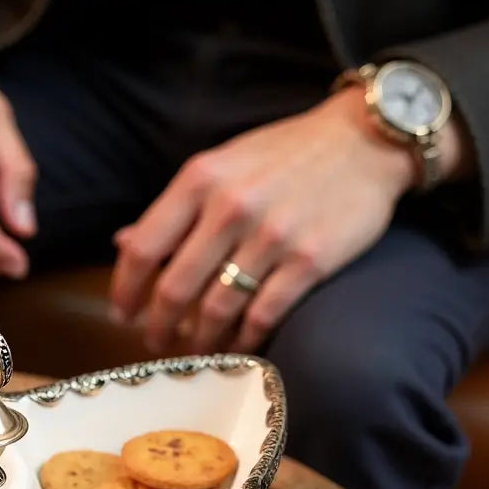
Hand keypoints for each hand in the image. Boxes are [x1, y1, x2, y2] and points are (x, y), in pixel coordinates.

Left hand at [110, 88, 417, 354]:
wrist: (366, 140)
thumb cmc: (284, 155)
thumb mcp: (221, 165)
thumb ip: (174, 208)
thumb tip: (123, 243)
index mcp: (201, 179)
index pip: (144, 249)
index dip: (125, 290)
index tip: (122, 314)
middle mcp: (232, 207)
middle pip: (174, 288)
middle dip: (157, 325)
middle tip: (154, 342)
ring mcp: (272, 236)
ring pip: (216, 309)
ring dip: (199, 339)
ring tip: (195, 348)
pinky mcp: (310, 260)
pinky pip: (263, 316)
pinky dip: (244, 339)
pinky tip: (236, 346)